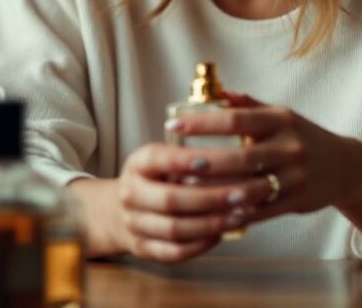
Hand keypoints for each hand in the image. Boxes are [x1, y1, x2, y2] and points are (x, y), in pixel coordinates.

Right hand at [109, 142, 262, 262]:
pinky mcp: (143, 248)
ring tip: (239, 215)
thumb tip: (231, 109)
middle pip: (170, 199)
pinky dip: (199, 245)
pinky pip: (173, 252)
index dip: (184, 161)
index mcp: (138, 164)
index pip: (158, 159)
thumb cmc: (156, 178)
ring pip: (175, 228)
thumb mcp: (162, 156)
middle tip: (242, 193)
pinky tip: (221, 234)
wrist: (119, 212)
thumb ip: (188, 145)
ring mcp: (134, 223)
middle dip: (210, 198)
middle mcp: (131, 193)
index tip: (212, 161)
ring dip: (211, 224)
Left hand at [165, 93, 358, 225]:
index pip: (236, 119)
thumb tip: (216, 91)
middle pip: (241, 157)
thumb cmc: (302, 137)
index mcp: (281, 120)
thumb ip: (247, 105)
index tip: (173, 124)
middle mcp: (290, 146)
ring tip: (187, 191)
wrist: (345, 166)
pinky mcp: (297, 201)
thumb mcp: (280, 115)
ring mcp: (296, 176)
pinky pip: (262, 210)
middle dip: (205, 162)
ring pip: (250, 188)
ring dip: (217, 192)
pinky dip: (237, 212)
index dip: (202, 122)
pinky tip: (213, 212)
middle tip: (174, 165)